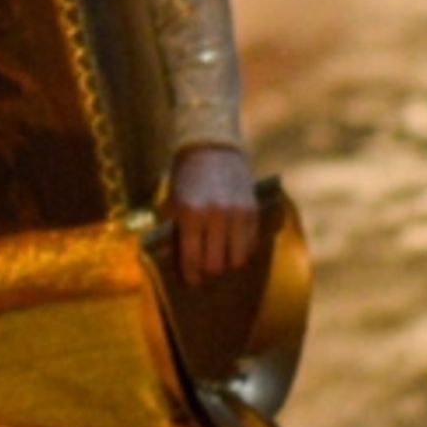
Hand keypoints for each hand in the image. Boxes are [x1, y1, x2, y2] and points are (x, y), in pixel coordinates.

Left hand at [170, 145, 258, 284]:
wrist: (212, 145)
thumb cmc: (186, 175)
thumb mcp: (174, 200)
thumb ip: (176, 227)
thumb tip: (179, 260)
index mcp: (191, 213)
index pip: (193, 260)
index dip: (191, 277)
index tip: (192, 282)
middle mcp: (216, 216)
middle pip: (216, 265)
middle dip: (209, 271)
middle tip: (204, 268)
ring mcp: (237, 214)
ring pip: (238, 260)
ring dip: (228, 262)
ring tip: (220, 257)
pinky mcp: (253, 210)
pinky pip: (250, 244)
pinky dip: (242, 248)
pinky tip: (233, 244)